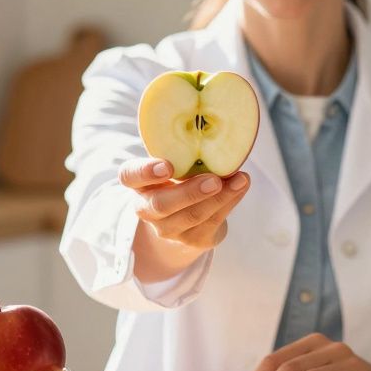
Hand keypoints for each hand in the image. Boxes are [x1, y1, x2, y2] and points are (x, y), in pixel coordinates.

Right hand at [119, 157, 249, 253]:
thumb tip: (216, 131)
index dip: (145, 172)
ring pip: (192, 216)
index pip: (130, 176)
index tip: (167, 166)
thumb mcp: (175, 164)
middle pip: (161, 205)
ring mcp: (169, 228)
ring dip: (219, 197)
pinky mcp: (194, 239)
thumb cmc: (179, 179)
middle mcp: (147, 208)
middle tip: (213, 180)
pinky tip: (240, 186)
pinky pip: (212, 222)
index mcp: (139, 183)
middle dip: (189, 193)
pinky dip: (230, 202)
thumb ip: (185, 152)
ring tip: (239, 179)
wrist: (183, 220)